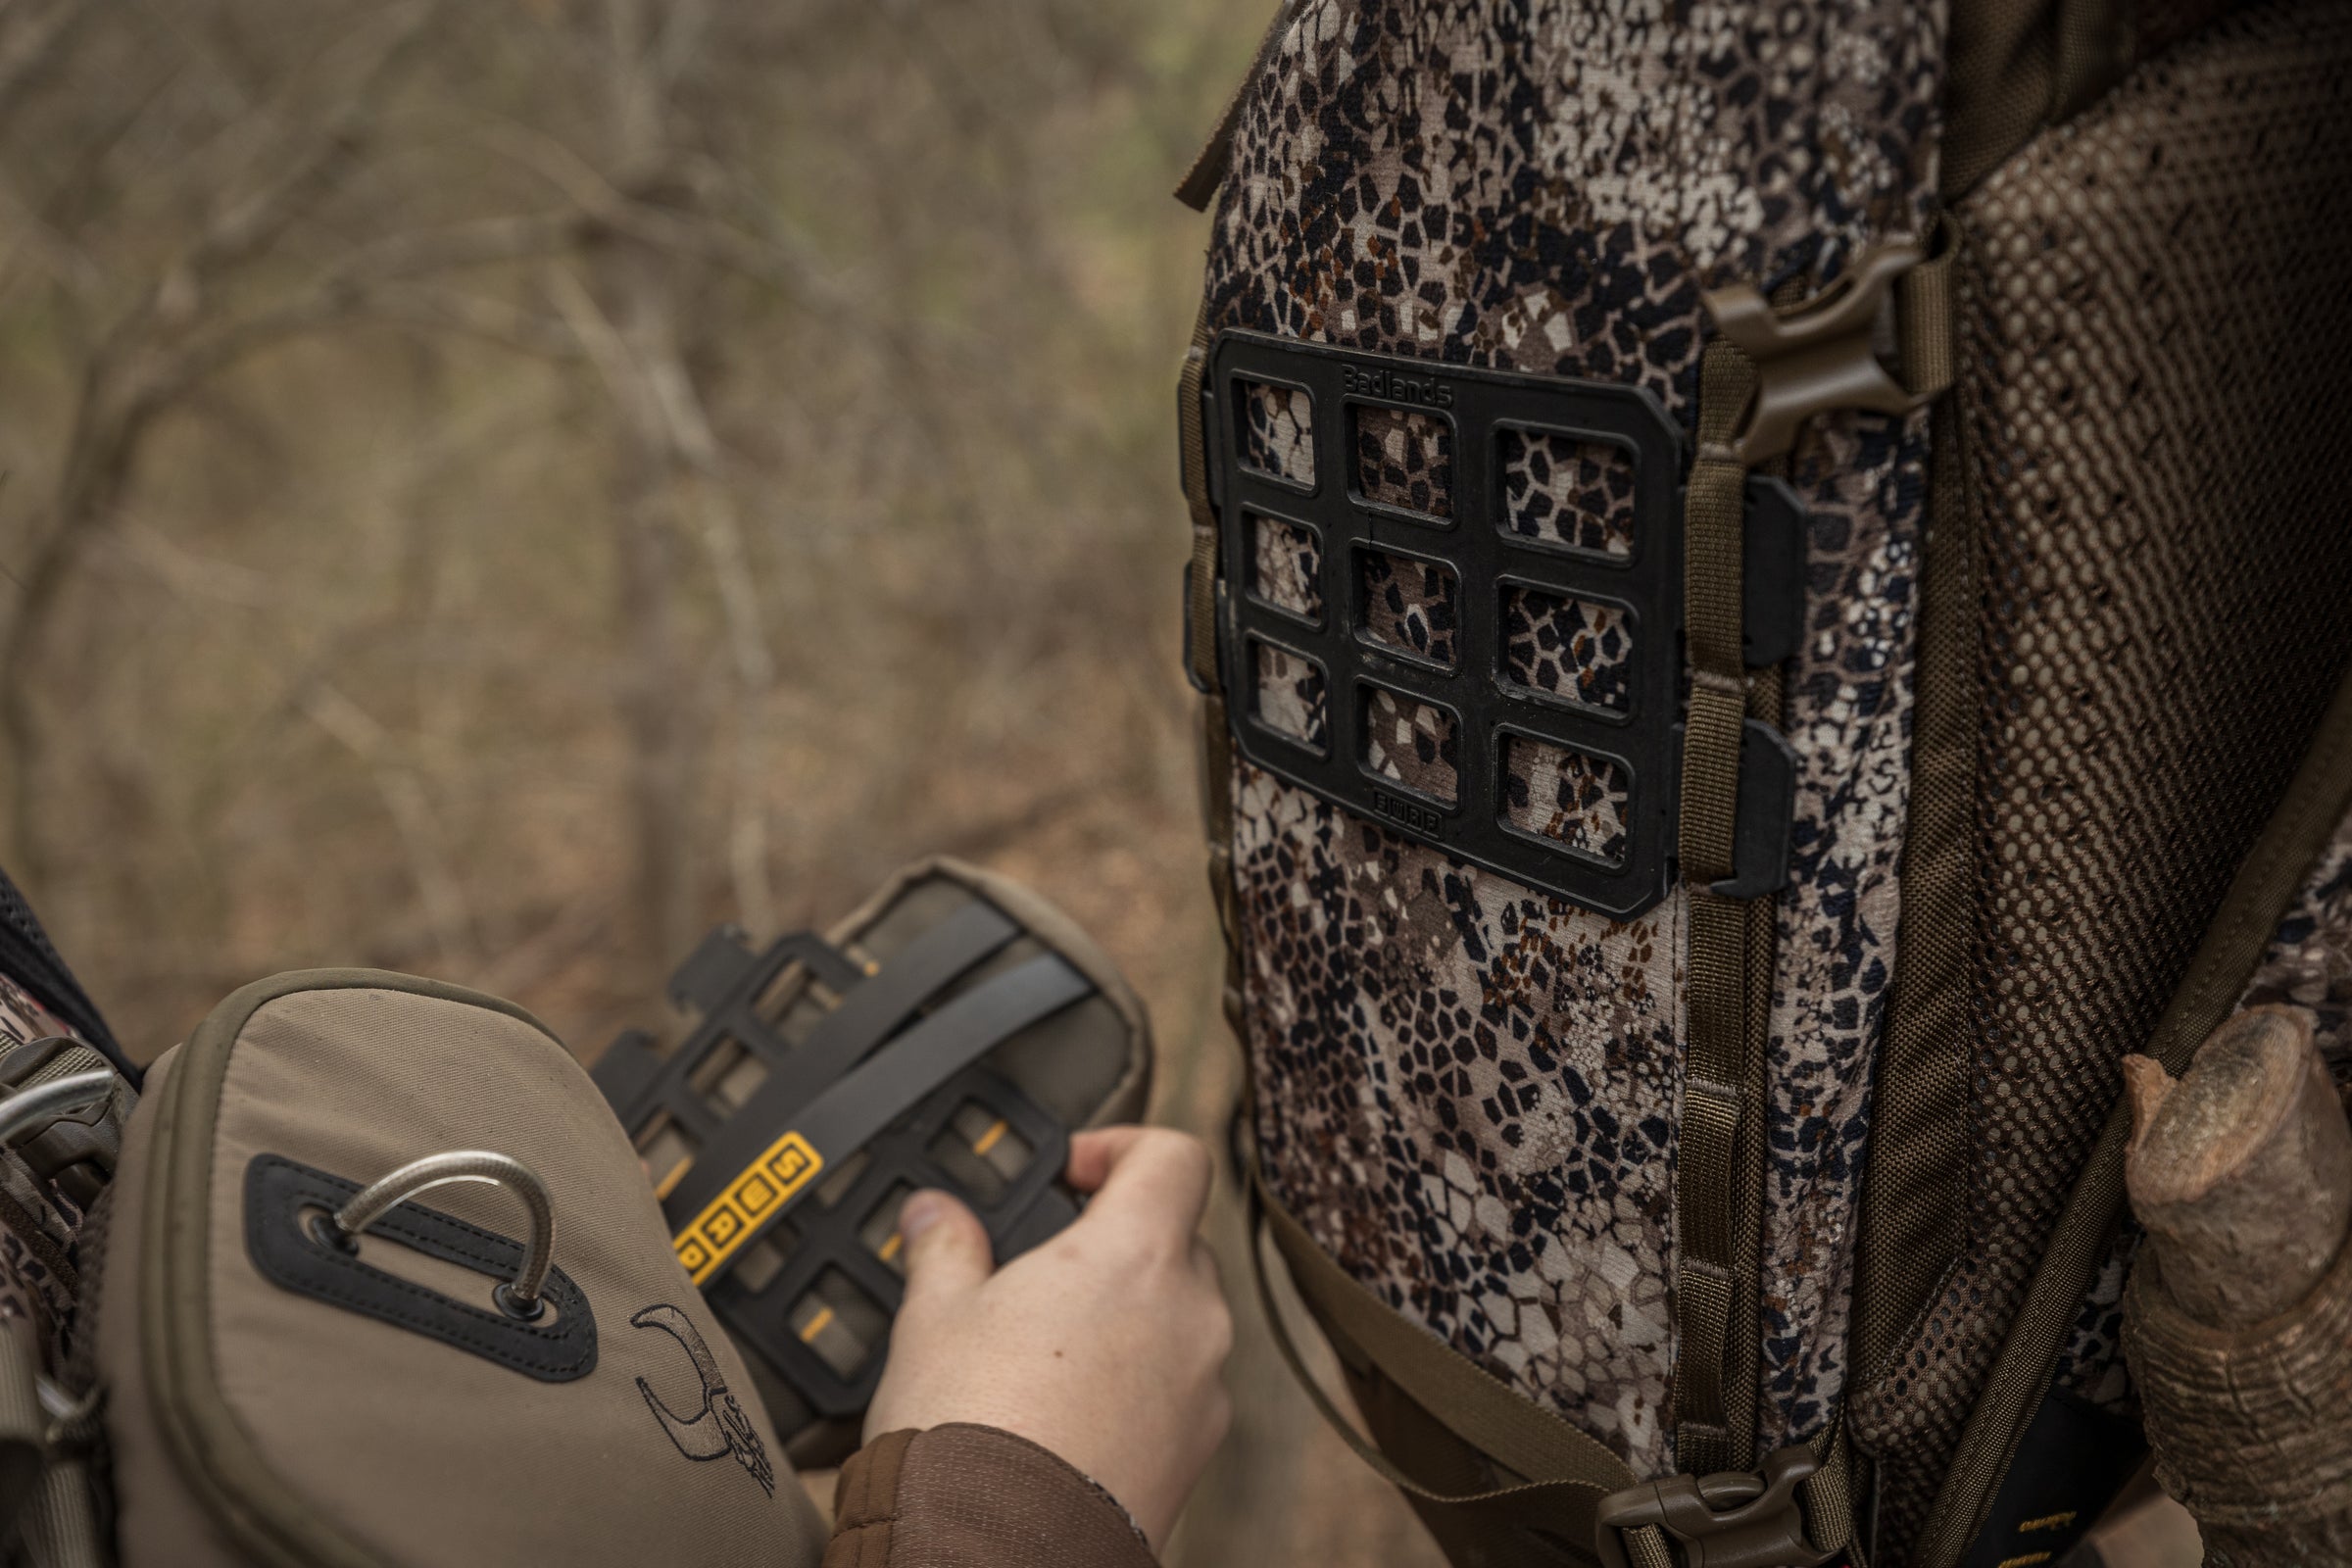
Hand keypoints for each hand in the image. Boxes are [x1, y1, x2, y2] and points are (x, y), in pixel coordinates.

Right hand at [863, 1125, 1233, 1549]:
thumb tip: (936, 1213)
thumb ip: (946, 1246)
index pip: (1176, 1156)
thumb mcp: (934, 1315)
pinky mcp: (1198, 1452)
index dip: (1123, 1147)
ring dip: (1126, 1318)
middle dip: (1112, 1244)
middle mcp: (1190, 1314)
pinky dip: (1136, 1384)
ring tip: (1043, 1354)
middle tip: (1041, 1271)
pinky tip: (1066, 1413)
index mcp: (1135, 1255)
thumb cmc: (968, 1432)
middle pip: (1175, 1239)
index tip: (1073, 1173)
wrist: (990, 1555)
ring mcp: (1204, 1388)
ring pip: (1178, 1319)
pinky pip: (1178, 1389)